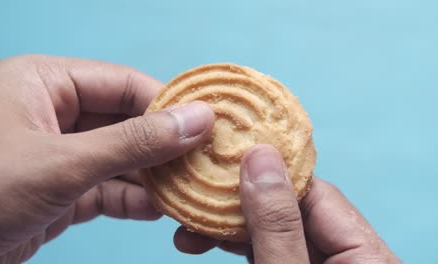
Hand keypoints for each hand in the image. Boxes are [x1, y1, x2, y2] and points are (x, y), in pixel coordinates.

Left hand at [0, 55, 213, 262]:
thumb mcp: (62, 163)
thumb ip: (134, 143)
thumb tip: (197, 120)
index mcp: (45, 83)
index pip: (122, 84)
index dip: (167, 104)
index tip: (208, 124)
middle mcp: (54, 113)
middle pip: (126, 123)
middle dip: (163, 146)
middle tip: (207, 160)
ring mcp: (59, 154)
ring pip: (121, 159)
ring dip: (154, 176)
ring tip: (192, 187)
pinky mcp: (62, 191)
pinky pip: (109, 188)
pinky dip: (135, 199)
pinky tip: (162, 208)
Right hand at [174, 145, 400, 262]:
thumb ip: (278, 226)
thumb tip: (261, 158)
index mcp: (365, 254)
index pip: (314, 191)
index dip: (268, 169)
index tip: (226, 152)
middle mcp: (346, 255)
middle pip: (288, 208)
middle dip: (237, 201)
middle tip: (194, 189)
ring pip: (271, 231)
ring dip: (227, 226)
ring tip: (187, 227)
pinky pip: (265, 250)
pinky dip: (235, 244)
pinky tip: (204, 240)